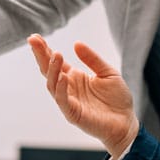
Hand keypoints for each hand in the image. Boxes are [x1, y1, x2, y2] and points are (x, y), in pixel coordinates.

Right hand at [27, 34, 138, 158]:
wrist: (126, 122)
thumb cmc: (117, 99)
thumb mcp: (107, 72)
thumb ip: (92, 59)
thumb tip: (76, 43)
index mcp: (74, 77)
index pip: (55, 62)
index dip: (45, 50)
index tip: (35, 37)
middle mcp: (68, 88)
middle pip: (48, 70)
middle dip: (40, 55)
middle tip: (33, 40)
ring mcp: (69, 101)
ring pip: (52, 85)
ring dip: (52, 69)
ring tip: (56, 54)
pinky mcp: (73, 114)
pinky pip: (63, 101)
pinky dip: (61, 89)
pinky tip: (62, 77)